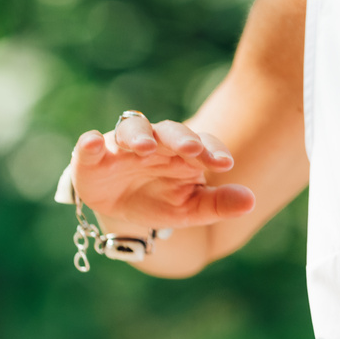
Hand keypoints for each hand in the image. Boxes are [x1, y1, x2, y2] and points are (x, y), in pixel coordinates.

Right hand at [70, 112, 255, 229]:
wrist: (118, 210)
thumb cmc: (159, 200)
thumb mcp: (190, 209)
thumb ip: (219, 204)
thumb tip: (251, 201)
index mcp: (181, 152)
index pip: (201, 144)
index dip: (212, 151)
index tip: (224, 164)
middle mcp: (154, 143)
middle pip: (169, 130)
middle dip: (180, 138)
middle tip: (192, 149)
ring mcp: (122, 146)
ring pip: (131, 128)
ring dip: (138, 136)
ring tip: (144, 148)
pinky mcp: (92, 156)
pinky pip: (89, 145)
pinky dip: (89, 143)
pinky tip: (92, 143)